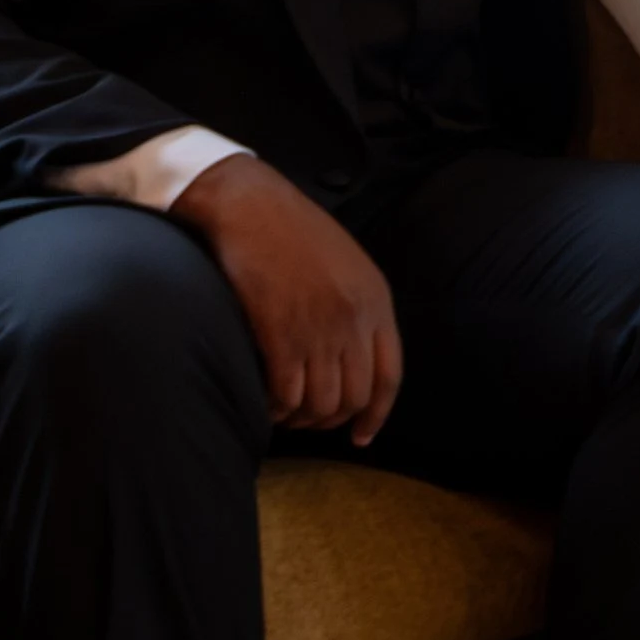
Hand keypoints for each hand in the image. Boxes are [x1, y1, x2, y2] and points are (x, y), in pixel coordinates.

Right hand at [170, 153, 404, 444]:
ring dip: (302, 418)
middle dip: (332, 419)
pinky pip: (286, 394)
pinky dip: (276, 409)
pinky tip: (267, 405)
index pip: (389, 376)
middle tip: (310, 420)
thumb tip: (356, 356)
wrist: (249, 203)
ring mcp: (318, 327)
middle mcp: (354, 318)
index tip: (361, 435)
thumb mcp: (347, 263)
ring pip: (321, 402)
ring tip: (286, 413)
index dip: (376, 414)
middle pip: (354, 396)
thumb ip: (359, 307)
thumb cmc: (293, 229)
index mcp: (376, 300)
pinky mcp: (280, 333)